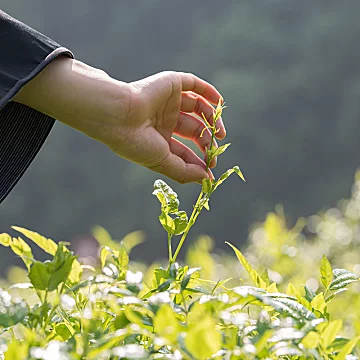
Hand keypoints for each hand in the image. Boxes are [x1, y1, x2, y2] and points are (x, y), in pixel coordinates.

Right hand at [13, 57, 225, 183]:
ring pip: (198, 108)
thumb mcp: (162, 162)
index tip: (211, 169)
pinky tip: (220, 102)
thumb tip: (207, 180)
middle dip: (206, 141)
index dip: (198, 159)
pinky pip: (194, 84)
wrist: (118, 115)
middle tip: (215, 150)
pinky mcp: (171, 84)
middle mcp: (164, 119)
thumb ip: (184, 171)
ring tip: (221, 133)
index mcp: (158, 138)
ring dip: (213, 119)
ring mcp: (168, 101)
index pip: (184, 150)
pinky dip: (209, 92)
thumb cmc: (135, 142)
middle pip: (194, 130)